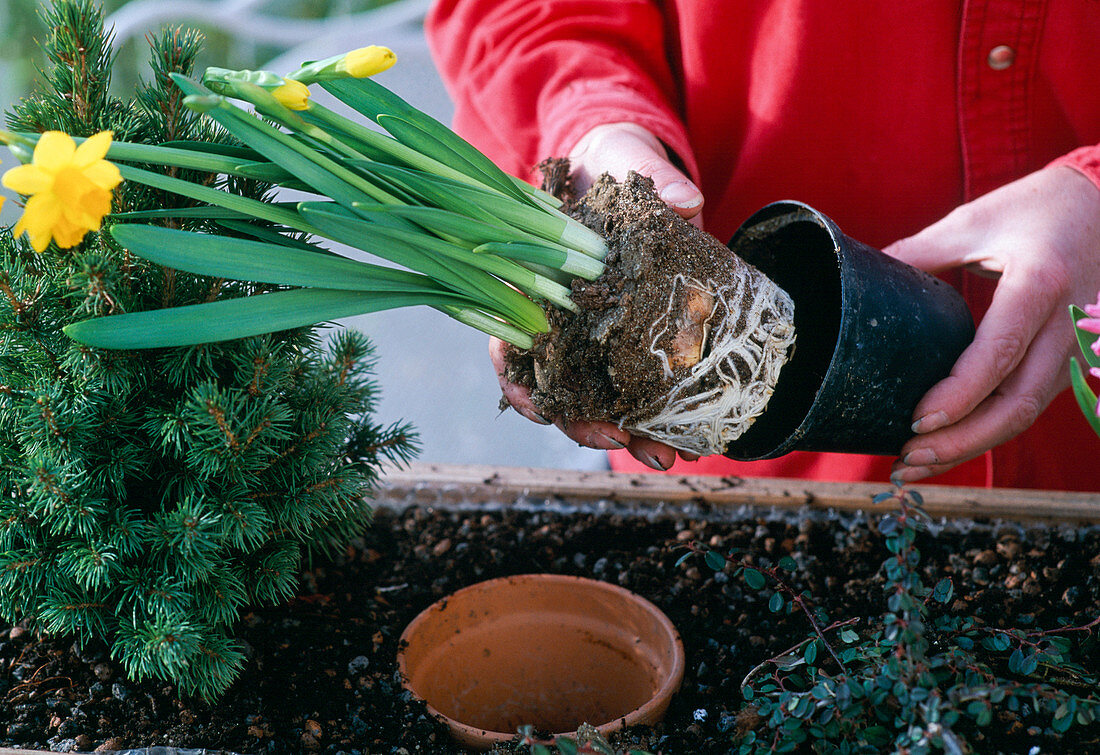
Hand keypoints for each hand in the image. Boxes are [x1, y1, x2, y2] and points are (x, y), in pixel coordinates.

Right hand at [492, 123, 704, 469]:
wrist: (633, 170)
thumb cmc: (609, 162)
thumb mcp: (621, 156)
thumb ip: (647, 172)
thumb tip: (685, 199)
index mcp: (535, 278)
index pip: (510, 340)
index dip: (519, 382)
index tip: (542, 411)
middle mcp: (560, 316)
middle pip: (557, 385)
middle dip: (585, 423)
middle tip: (622, 443)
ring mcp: (597, 332)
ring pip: (598, 396)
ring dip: (626, 432)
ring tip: (666, 455)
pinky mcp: (634, 337)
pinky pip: (637, 385)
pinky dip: (655, 413)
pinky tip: (681, 435)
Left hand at [884, 165, 1099, 482]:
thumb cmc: (1038, 207)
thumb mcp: (974, 220)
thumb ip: (919, 253)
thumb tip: (862, 282)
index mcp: (1042, 282)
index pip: (1000, 352)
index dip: (959, 394)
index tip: (916, 418)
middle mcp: (1067, 323)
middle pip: (1018, 403)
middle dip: (960, 439)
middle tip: (905, 457)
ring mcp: (1076, 347)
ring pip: (1026, 414)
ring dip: (971, 445)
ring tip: (914, 462)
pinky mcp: (1071, 360)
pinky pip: (1031, 405)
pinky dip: (990, 431)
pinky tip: (950, 445)